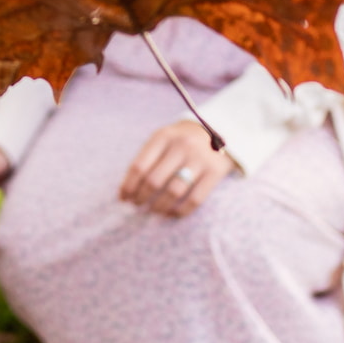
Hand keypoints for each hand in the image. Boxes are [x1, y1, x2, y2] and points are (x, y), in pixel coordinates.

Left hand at [119, 120, 234, 217]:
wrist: (220, 129)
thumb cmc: (181, 139)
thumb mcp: (163, 138)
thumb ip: (147, 158)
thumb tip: (126, 190)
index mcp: (163, 136)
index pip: (139, 166)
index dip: (128, 186)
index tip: (123, 198)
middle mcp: (181, 145)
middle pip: (154, 180)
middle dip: (141, 197)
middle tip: (137, 205)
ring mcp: (199, 159)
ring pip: (173, 191)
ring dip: (159, 206)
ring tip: (153, 211)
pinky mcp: (215, 172)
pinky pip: (195, 199)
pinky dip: (181, 211)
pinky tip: (172, 213)